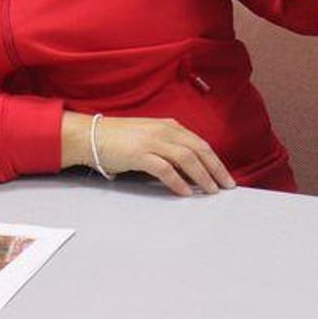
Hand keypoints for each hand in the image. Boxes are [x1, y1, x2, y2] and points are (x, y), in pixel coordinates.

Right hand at [62, 111, 235, 195]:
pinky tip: (185, 192)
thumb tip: (191, 172)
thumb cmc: (120, 140)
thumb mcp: (150, 138)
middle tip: (226, 186)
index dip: (216, 161)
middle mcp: (164, 131)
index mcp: (170, 126)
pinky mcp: (139, 154)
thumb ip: (170, 149)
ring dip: (201, 176)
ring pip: (186, 158)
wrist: (90, 136)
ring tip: (210, 190)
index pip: (200, 144)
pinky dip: (178, 181)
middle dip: (215, 169)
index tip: (226, 176)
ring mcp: (152, 141)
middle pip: (199, 150)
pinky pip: (164, 168)